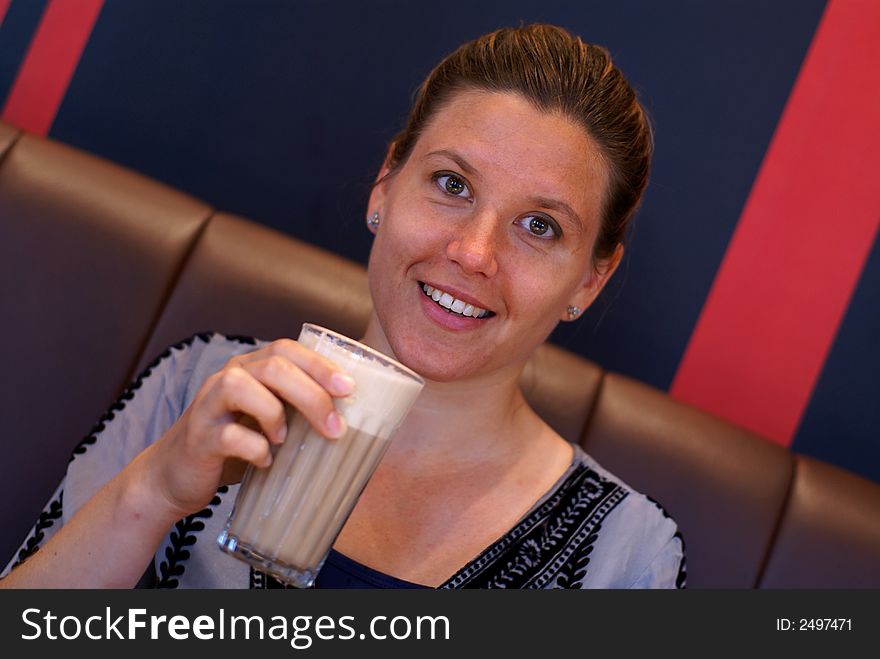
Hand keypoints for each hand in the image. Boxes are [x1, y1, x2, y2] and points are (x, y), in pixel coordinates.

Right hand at [134, 339, 354, 519]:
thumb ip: (296, 410)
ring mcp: (209, 405)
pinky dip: (254, 449)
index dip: (320, 365)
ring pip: (241, 386)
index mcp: (250, 369)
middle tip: (335, 427)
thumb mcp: (268, 420)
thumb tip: (353, 418)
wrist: (174, 477)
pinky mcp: (198, 438)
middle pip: (273, 366)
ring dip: (274, 413)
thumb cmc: (233, 445)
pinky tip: (265, 461)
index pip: (286, 349)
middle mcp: (228, 379)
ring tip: (285, 439)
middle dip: (311, 394)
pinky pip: (227, 435)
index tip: (350, 389)